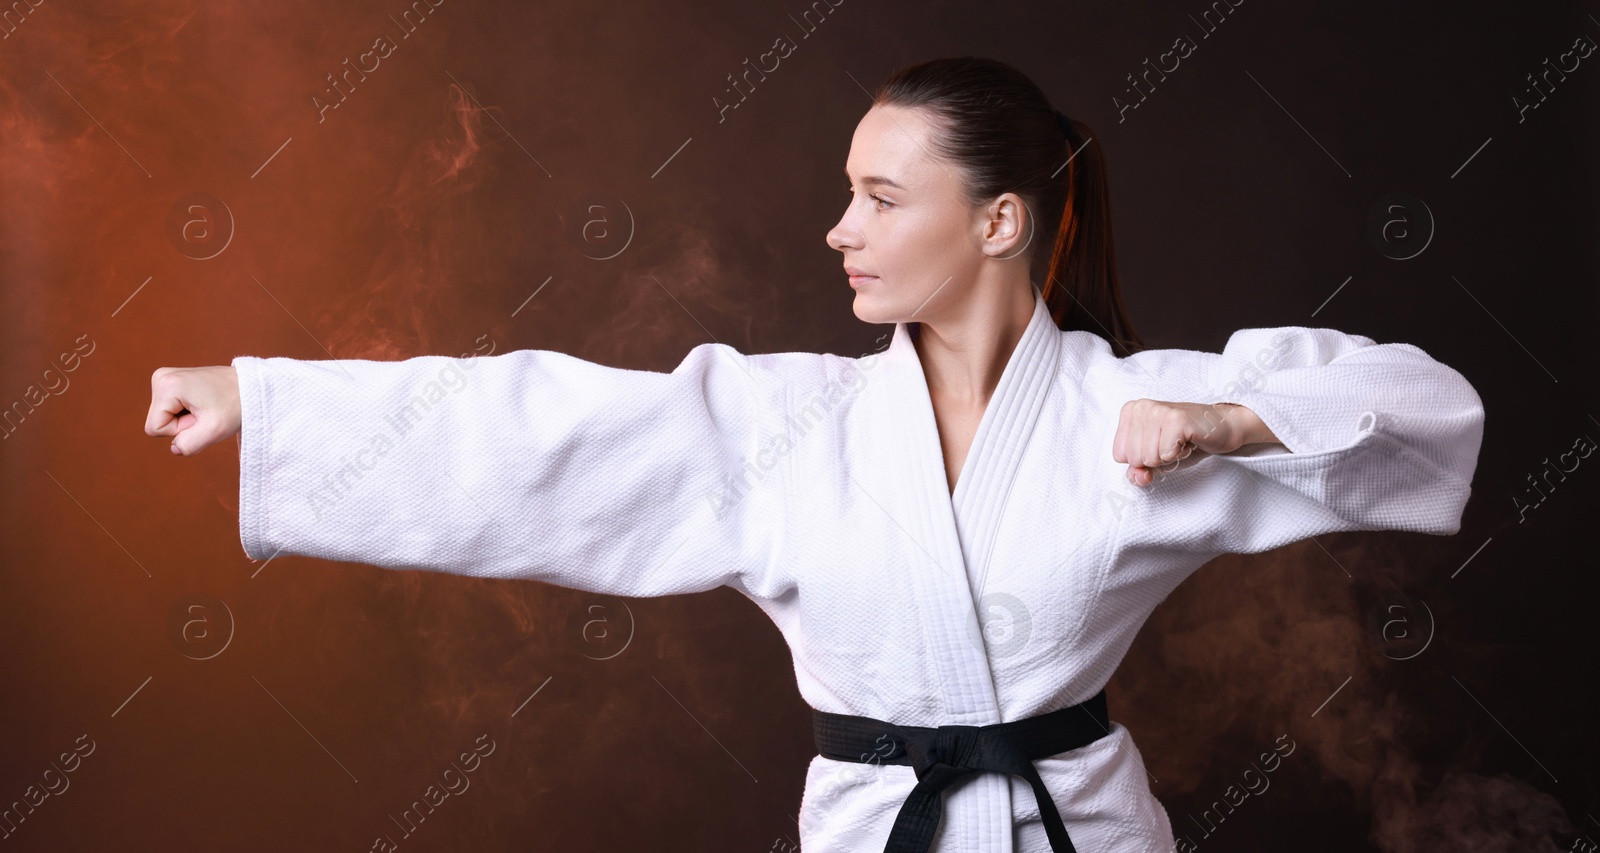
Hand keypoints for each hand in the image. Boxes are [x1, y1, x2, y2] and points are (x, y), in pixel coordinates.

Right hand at [146, 366, 240, 455]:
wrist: (251, 386)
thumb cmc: (235, 405)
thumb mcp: (214, 430)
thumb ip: (189, 445)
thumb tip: (174, 449)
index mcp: (166, 385)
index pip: (155, 428)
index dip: (179, 430)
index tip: (201, 417)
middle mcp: (161, 377)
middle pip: (158, 421)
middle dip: (183, 424)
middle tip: (207, 412)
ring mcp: (166, 377)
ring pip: (164, 416)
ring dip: (186, 418)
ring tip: (207, 406)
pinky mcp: (173, 380)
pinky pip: (170, 409)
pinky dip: (187, 411)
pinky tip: (204, 402)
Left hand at [1112, 399, 1273, 486]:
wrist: (1222, 428)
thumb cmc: (1186, 441)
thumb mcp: (1156, 459)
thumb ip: (1139, 471)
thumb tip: (1138, 478)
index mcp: (1130, 412)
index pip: (1120, 456)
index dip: (1143, 459)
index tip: (1161, 444)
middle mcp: (1141, 406)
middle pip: (1134, 458)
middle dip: (1157, 459)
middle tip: (1173, 443)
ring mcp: (1158, 410)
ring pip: (1149, 458)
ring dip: (1169, 457)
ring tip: (1180, 442)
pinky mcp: (1176, 419)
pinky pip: (1166, 456)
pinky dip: (1181, 455)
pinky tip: (1188, 441)